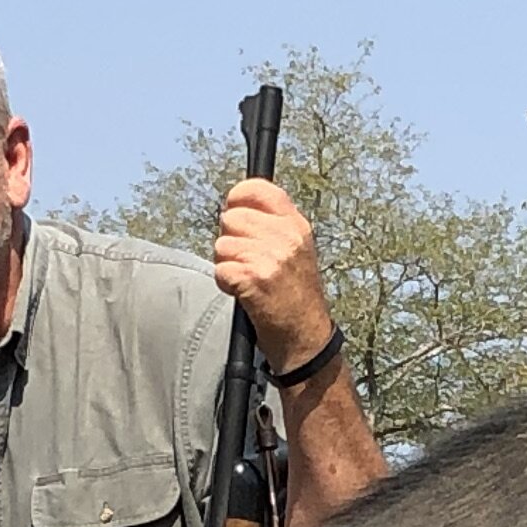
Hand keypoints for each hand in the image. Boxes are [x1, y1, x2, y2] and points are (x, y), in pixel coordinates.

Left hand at [213, 179, 335, 367]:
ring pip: (222, 245)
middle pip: (231, 218)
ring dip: (226, 264)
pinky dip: (225, 284)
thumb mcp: (297, 250)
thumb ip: (272, 224)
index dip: (237, 198)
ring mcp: (271, 258)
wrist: (306, 338)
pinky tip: (242, 293)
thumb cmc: (297, 296)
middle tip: (246, 261)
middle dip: (230, 240)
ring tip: (247, 279)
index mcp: (296, 225)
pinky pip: (220, 270)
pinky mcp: (255, 280)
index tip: (234, 210)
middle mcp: (286, 237)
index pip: (257, 188)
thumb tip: (236, 206)